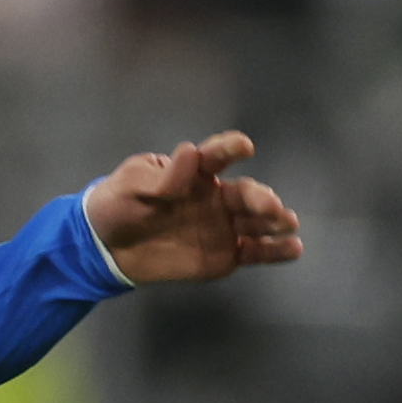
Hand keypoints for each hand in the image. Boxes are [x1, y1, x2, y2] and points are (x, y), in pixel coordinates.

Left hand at [81, 130, 303, 285]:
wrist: (107, 248)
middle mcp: (216, 196)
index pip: (216, 156)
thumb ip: (164, 177)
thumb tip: (189, 153)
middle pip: (243, 194)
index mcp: (194, 173)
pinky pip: (255, 252)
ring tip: (288, 223)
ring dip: (275, 221)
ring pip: (256, 222)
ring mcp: (223, 226)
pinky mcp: (225, 255)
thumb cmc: (118, 204)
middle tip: (271, 205)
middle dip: (259, 198)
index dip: (230, 149)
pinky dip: (275, 251)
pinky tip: (294, 248)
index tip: (244, 146)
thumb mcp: (134, 184)